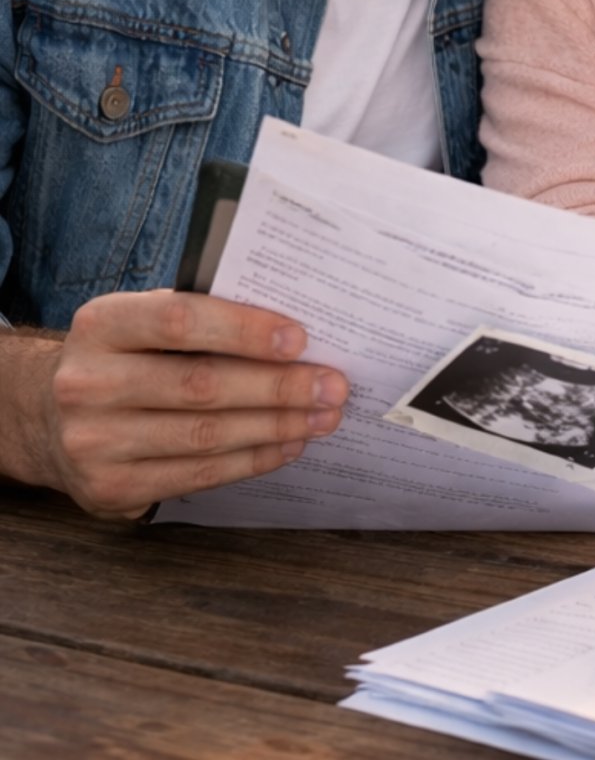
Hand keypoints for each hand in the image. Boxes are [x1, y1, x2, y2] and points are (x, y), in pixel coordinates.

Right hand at [37, 290, 347, 518]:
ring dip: (276, 427)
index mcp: (101, 324)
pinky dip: (252, 460)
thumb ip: (205, 318)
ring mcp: (93, 441)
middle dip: (279, 387)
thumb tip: (297, 332)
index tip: (301, 339)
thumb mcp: (144, 323)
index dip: (244, 329)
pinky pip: (196, 475)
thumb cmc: (128, 357)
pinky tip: (288, 446)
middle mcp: (86, 383)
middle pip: (200, 385)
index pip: (179, 319)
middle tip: (333, 385)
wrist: (48, 418)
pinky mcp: (107, 488)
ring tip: (323, 417)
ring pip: (204, 436)